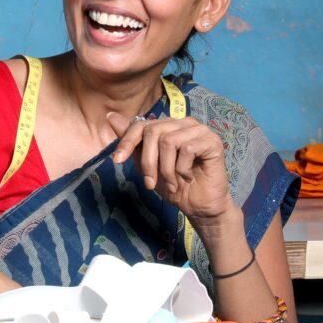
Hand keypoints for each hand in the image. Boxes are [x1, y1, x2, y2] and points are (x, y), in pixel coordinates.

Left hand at [106, 112, 235, 222]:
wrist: (199, 206)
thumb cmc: (174, 185)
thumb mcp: (146, 165)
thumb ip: (132, 143)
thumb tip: (111, 117)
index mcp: (168, 126)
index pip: (141, 124)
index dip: (127, 141)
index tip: (117, 161)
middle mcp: (184, 123)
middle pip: (153, 132)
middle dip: (148, 162)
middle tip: (151, 183)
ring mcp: (199, 130)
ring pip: (169, 140)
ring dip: (166, 169)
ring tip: (172, 183)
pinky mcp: (212, 140)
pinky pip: (187, 148)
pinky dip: (182, 169)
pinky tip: (188, 178)